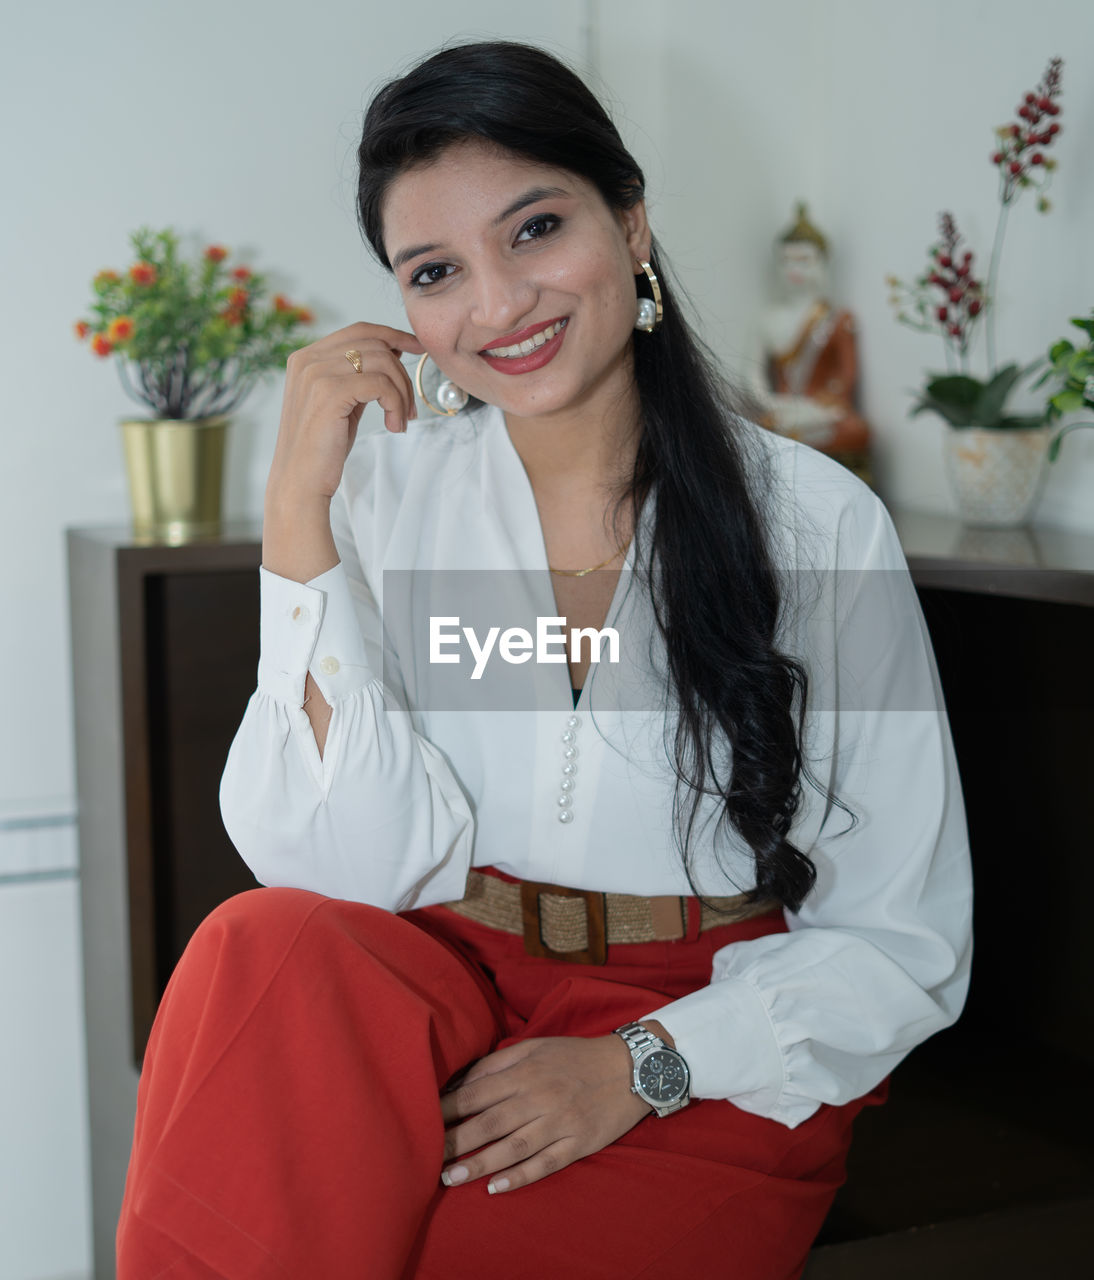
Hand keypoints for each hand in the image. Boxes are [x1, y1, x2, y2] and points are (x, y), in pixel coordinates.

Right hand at [262, 321, 424, 582]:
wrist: (300, 483)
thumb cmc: (322, 448)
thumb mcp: (341, 403)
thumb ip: (358, 377)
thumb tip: (391, 356)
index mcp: (307, 357)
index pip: (359, 331)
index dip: (393, 334)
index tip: (417, 347)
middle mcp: (308, 359)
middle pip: (374, 344)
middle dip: (402, 373)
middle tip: (409, 407)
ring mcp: (316, 373)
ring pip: (381, 362)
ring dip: (402, 392)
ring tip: (400, 420)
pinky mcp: (330, 393)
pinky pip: (380, 384)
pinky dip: (396, 404)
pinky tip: (394, 425)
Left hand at [438, 1034, 651, 1194]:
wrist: (630, 1067)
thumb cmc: (575, 1056)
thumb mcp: (536, 1046)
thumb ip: (497, 1063)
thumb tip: (460, 1082)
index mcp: (526, 1070)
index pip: (477, 1093)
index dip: (447, 1109)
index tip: (421, 1122)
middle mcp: (540, 1096)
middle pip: (490, 1123)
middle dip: (456, 1142)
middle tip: (428, 1160)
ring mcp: (560, 1121)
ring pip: (514, 1147)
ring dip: (480, 1165)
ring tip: (452, 1178)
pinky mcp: (579, 1141)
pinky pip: (546, 1163)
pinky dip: (520, 1176)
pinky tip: (497, 1188)